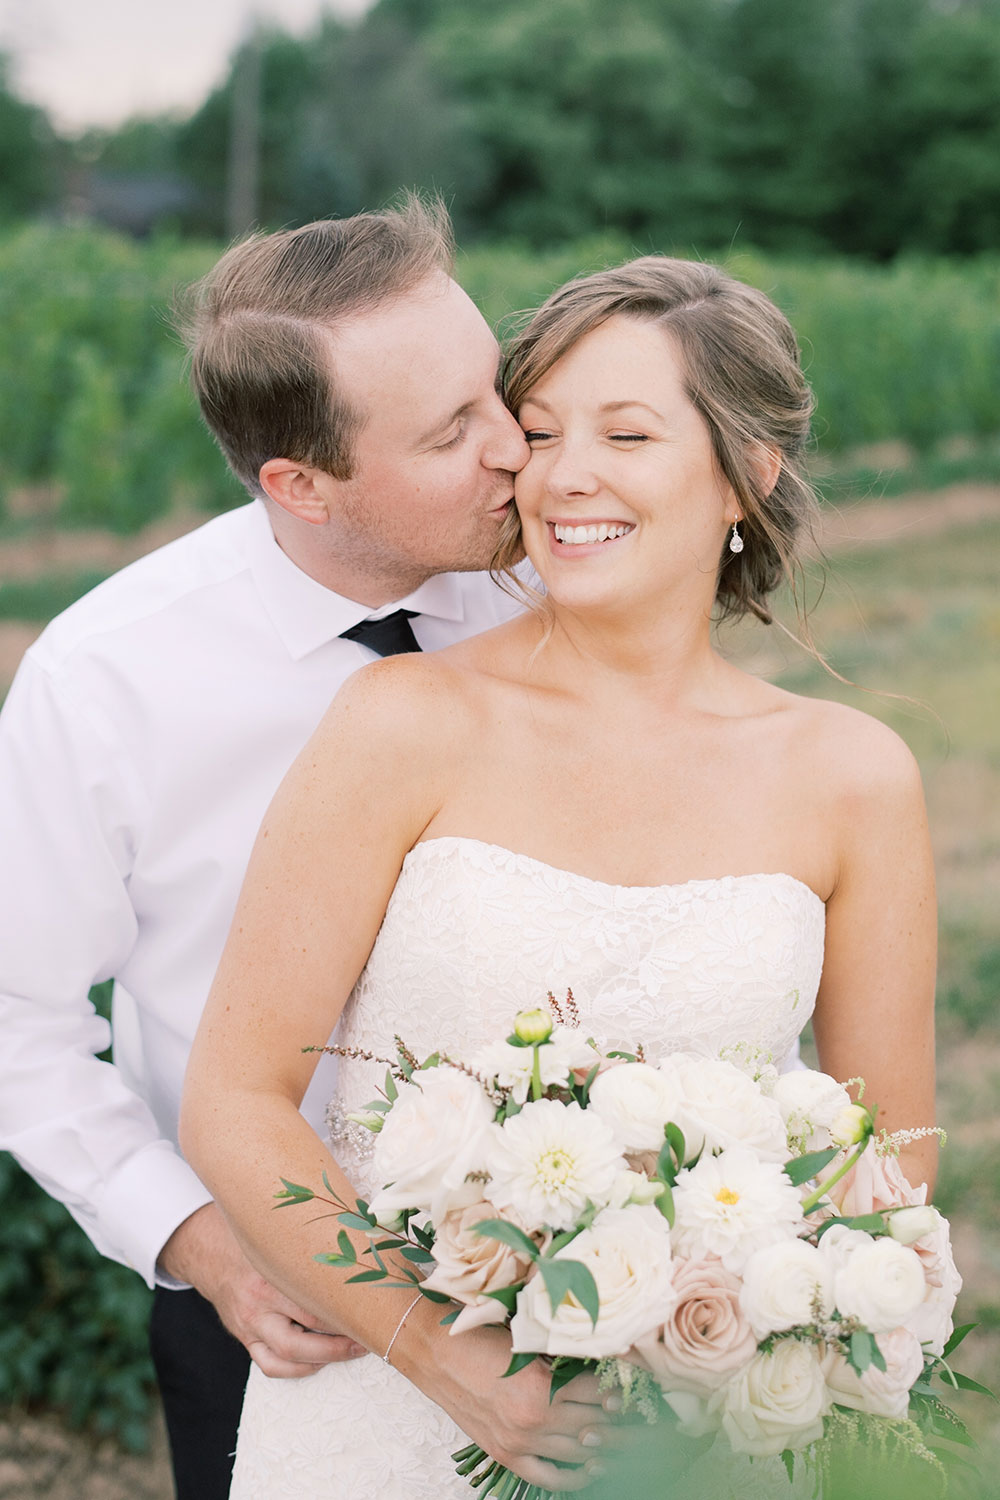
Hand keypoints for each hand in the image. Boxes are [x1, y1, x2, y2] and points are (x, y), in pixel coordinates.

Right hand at [158, 1202, 367, 1377]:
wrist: (211, 1253)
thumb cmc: (256, 1239)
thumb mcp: (277, 1235)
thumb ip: (309, 1240)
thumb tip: (358, 1230)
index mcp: (269, 1275)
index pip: (313, 1304)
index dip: (345, 1313)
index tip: (372, 1310)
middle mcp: (258, 1304)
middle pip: (303, 1337)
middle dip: (339, 1343)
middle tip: (368, 1337)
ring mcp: (249, 1325)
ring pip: (286, 1357)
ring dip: (323, 1359)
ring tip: (352, 1350)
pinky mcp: (245, 1338)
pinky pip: (269, 1366)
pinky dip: (297, 1370)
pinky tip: (318, 1362)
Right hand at [396, 1312, 623, 1490]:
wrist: (436, 1354)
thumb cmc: (480, 1338)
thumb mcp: (526, 1340)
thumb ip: (561, 1354)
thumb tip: (602, 1358)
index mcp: (541, 1382)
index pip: (598, 1391)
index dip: (623, 1389)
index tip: (643, 1387)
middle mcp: (534, 1417)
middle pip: (595, 1424)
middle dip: (624, 1422)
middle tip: (647, 1419)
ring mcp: (520, 1441)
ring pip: (578, 1452)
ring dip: (607, 1448)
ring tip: (630, 1443)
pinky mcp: (507, 1455)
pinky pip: (549, 1477)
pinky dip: (574, 1478)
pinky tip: (592, 1469)